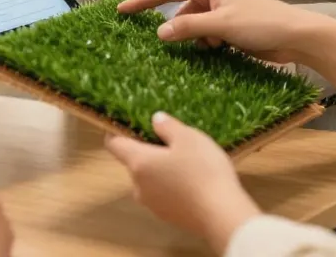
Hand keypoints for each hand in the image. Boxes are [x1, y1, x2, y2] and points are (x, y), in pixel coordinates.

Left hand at [106, 113, 260, 252]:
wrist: (221, 215)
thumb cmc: (202, 170)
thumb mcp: (188, 137)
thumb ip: (167, 126)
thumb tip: (154, 120)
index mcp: (139, 163)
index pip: (114, 144)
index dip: (116, 130)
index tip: (128, 121)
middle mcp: (139, 186)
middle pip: (134, 162)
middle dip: (148, 149)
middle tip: (170, 138)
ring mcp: (152, 205)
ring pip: (150, 179)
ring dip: (161, 168)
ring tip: (185, 158)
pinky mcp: (168, 216)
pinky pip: (163, 193)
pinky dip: (171, 184)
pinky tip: (193, 179)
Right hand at [119, 0, 312, 64]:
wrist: (296, 36)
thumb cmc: (261, 22)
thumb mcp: (222, 25)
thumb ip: (189, 28)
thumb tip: (159, 32)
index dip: (142, 1)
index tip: (121, 10)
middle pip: (180, 12)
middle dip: (176, 29)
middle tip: (163, 47)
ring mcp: (221, 12)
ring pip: (193, 27)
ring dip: (194, 40)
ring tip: (208, 48)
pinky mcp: (230, 28)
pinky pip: (206, 36)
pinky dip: (206, 45)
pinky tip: (216, 52)